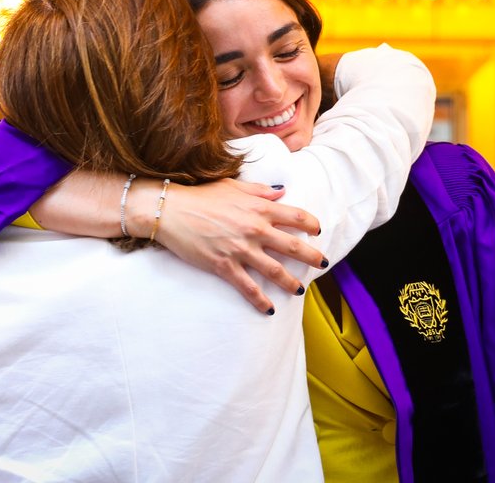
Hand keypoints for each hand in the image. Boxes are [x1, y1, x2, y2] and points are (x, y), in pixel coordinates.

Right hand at [149, 178, 324, 313]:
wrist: (171, 210)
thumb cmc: (201, 195)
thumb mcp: (233, 186)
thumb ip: (260, 190)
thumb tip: (281, 192)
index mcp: (259, 208)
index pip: (296, 216)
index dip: (311, 224)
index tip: (318, 230)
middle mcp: (255, 229)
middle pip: (293, 246)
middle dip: (312, 257)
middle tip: (323, 264)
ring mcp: (241, 249)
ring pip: (275, 270)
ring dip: (291, 282)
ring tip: (299, 290)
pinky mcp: (225, 266)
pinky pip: (248, 287)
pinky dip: (261, 300)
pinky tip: (269, 309)